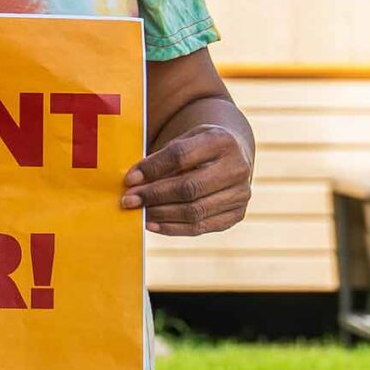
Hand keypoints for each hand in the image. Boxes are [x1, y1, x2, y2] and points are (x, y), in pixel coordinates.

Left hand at [120, 124, 251, 236]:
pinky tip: (153, 224)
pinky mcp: (237, 215)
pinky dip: (173, 228)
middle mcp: (237, 168)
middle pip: (189, 188)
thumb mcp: (184, 140)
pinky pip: (200, 227)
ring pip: (194, 211)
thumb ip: (162, 158)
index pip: (181, 156)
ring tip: (139, 212)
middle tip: (129, 200)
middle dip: (154, 196)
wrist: (233, 156)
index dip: (153, 169)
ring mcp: (240, 194)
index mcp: (222, 141)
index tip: (129, 179)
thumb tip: (134, 182)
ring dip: (161, 215)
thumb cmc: (199, 147)